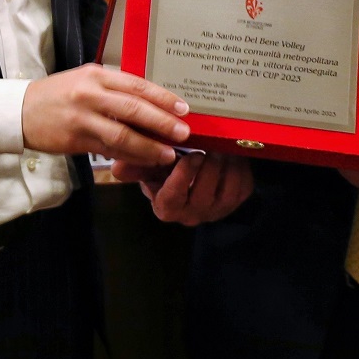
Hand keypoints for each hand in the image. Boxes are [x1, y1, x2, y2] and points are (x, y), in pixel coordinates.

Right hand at [21, 64, 189, 165]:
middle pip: (134, 108)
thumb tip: (150, 106)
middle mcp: (90, 93)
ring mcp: (82, 117)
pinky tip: (144, 161)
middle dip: (162, 122)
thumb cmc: (57, 95)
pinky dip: (129, 156)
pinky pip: (109, 149)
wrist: (20, 111)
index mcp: (96, 75)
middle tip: (184, 133)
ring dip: (149, 145)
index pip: (137, 85)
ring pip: (123, 133)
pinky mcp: (75, 139)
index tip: (184, 108)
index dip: (162, 97)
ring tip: (169, 153)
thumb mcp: (84, 81)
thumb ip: (113, 90)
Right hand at [115, 152, 253, 224]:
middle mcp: (193, 214)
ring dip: (225, 166)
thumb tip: (116, 167)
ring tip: (221, 145)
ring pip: (226, 190)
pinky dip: (240, 168)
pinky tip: (232, 153)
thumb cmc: (165, 171)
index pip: (173, 199)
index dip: (183, 177)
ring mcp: (217, 209)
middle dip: (208, 168)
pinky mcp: (237, 201)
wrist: (190, 176)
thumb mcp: (148, 168)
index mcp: (168, 207)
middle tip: (209, 144)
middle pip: (203, 194)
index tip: (189, 155)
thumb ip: (134, 167)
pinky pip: (242, 186)